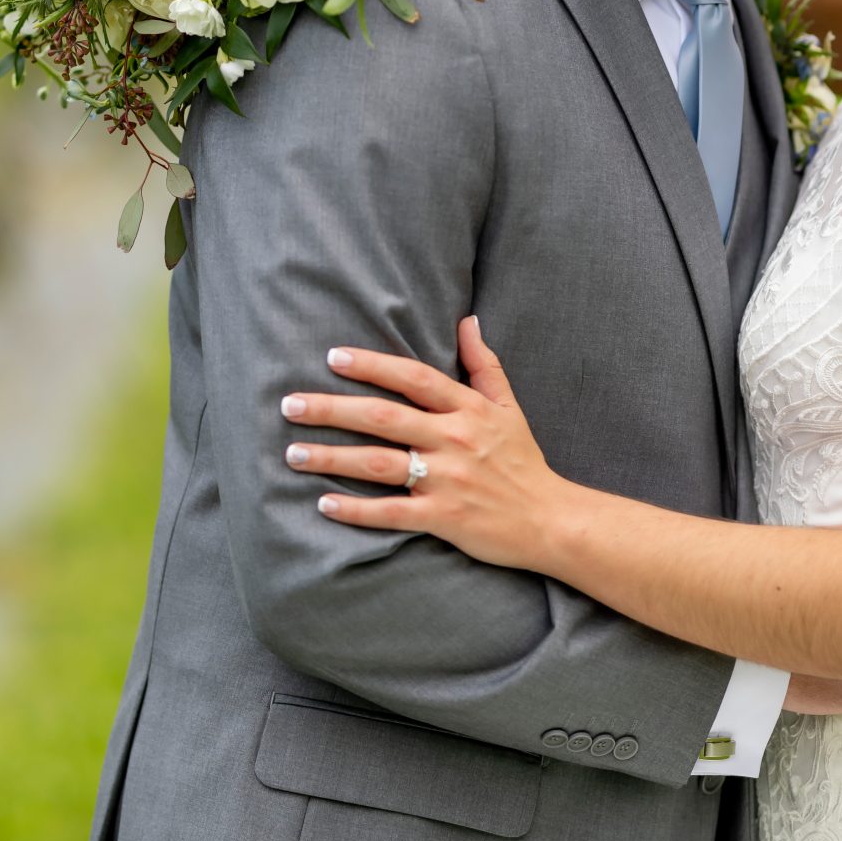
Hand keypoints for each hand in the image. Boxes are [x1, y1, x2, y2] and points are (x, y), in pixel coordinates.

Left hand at [285, 317, 572, 570]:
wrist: (551, 520)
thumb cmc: (524, 462)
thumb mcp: (510, 407)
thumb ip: (484, 365)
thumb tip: (468, 321)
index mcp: (469, 409)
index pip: (413, 377)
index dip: (372, 365)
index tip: (332, 358)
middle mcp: (454, 439)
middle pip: (383, 417)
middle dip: (332, 409)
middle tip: (290, 404)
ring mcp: (448, 480)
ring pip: (378, 463)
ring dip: (332, 458)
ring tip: (293, 454)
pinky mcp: (444, 518)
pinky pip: (391, 513)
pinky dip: (355, 510)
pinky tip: (323, 504)